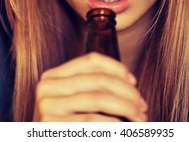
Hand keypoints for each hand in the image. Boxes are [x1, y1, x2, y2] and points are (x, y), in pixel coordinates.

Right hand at [33, 52, 147, 121]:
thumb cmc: (67, 125)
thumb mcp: (74, 100)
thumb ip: (92, 85)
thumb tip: (129, 80)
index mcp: (52, 76)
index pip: (90, 60)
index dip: (116, 67)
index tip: (134, 81)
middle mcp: (46, 88)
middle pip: (98, 79)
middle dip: (127, 92)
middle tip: (142, 105)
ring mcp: (47, 107)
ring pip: (98, 98)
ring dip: (126, 108)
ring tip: (140, 118)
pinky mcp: (51, 126)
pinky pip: (91, 121)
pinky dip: (113, 124)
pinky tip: (123, 128)